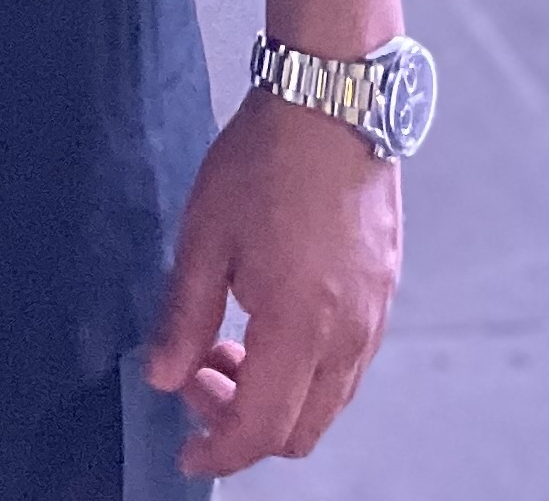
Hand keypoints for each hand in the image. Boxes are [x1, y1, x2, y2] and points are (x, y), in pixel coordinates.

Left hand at [142, 94, 400, 474]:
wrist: (332, 97)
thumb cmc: (267, 158)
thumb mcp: (205, 235)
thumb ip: (183, 317)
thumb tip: (163, 378)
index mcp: (300, 328)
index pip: (259, 428)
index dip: (217, 451)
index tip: (186, 450)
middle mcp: (348, 335)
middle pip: (300, 430)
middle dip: (244, 424)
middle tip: (201, 376)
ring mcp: (375, 314)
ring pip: (328, 400)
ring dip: (277, 395)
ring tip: (232, 339)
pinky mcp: (385, 289)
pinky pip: (350, 362)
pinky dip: (308, 367)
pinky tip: (272, 317)